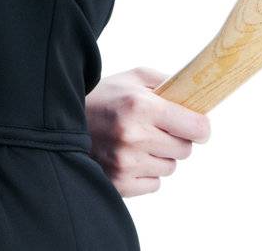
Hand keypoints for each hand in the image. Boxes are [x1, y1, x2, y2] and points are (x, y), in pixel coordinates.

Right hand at [84, 66, 211, 196]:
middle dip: (177, 139)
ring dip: (160, 156)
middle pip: (186, 149)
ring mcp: (126, 162)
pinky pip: (154, 183)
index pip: (196, 128)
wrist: (61, 119)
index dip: (200, 126)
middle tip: (158, 128)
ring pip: (170, 167)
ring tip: (138, 141)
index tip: (196, 125)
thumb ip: (167, 84)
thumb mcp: (133, 78)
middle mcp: (134, 135)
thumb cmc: (103, 97)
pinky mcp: (120, 182)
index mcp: (140, 106)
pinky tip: (129, 156)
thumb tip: (198, 97)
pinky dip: (146, 172)